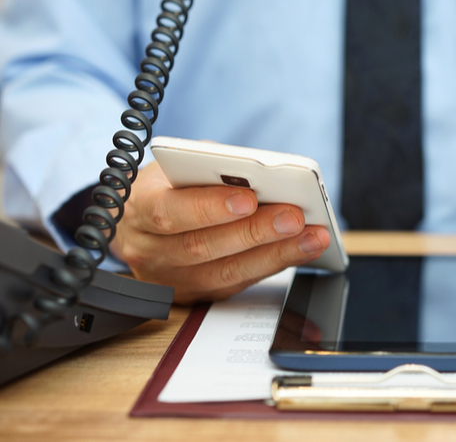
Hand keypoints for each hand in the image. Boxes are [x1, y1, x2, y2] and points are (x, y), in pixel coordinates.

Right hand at [109, 162, 330, 303]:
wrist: (140, 224)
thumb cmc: (168, 186)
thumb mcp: (178, 165)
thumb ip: (211, 167)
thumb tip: (259, 172)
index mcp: (139, 209)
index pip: (170, 212)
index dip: (209, 207)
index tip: (249, 198)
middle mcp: (150, 250)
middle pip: (203, 246)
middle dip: (255, 232)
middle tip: (295, 216)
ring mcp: (172, 279)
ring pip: (226, 273)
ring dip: (276, 254)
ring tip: (312, 236)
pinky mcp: (197, 294)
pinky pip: (239, 283)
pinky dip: (275, 264)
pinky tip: (303, 249)